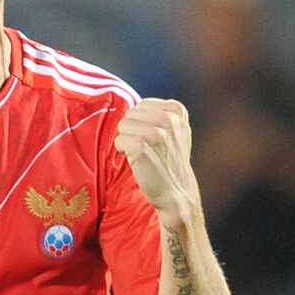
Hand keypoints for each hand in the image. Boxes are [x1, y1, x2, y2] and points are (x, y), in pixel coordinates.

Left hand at [113, 98, 201, 228]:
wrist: (176, 191)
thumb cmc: (170, 160)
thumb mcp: (175, 130)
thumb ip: (159, 113)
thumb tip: (131, 103)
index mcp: (176, 109)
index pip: (141, 105)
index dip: (142, 123)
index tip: (156, 139)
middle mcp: (168, 118)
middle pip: (130, 114)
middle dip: (134, 130)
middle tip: (149, 148)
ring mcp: (155, 132)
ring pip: (123, 126)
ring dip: (128, 141)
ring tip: (145, 154)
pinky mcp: (141, 146)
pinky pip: (118, 141)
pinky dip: (124, 152)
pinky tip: (138, 161)